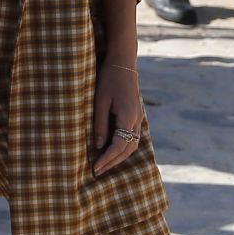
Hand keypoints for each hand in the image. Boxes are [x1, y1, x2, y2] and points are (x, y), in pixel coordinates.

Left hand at [92, 61, 144, 176]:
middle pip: (128, 149)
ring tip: (103, 165)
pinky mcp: (136, 115)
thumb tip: (99, 146)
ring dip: (118, 157)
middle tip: (96, 172)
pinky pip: (132, 138)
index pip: (119, 145)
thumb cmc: (108, 79)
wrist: (123, 62)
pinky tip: (113, 151)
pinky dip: (123, 148)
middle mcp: (137, 120)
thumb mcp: (100, 101)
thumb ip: (100, 124)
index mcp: (128, 116)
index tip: (95, 168)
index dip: (107, 159)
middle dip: (112, 162)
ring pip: (132, 145)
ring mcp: (138, 118)